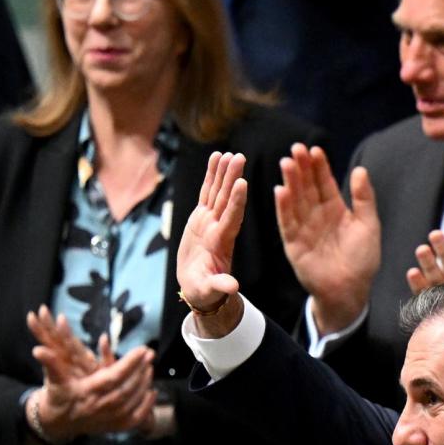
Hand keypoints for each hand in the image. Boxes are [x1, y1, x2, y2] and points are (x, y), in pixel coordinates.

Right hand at [26, 308, 155, 444]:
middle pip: (127, 388)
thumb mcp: (54, 379)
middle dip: (140, 371)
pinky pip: (134, 419)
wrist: (57, 423)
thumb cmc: (57, 395)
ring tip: (150, 368)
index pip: (113, 376)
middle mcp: (99, 406)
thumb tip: (38, 350)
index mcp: (87, 392)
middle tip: (150, 355)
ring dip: (144, 384)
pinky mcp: (113, 427)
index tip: (143, 349)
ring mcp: (108, 418)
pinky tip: (152, 392)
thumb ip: (51, 363)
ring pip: (132, 401)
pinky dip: (145, 406)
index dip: (129, 363)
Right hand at [177, 151, 247, 318]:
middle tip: (239, 157)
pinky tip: (215, 157)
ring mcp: (211, 221)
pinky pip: (207, 193)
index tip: (242, 183)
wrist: (201, 288)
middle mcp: (219, 228)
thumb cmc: (206, 291)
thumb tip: (232, 287)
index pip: (231, 218)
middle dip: (232, 179)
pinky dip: (210, 176)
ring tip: (228, 153)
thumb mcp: (211, 290)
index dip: (236, 201)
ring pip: (218, 192)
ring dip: (223, 173)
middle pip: (226, 200)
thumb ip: (220, 286)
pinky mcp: (201, 218)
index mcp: (222, 243)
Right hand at [274, 144, 379, 332]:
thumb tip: (360, 169)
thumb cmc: (363, 259)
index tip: (314, 149)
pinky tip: (280, 190)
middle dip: (302, 169)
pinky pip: (287, 223)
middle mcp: (317, 216)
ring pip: (295, 201)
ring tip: (287, 163)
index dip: (319, 167)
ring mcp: (304, 229)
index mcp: (335, 210)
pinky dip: (283, 208)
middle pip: (307, 187)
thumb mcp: (368, 225)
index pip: (325, 183)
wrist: (351, 290)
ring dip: (290, 183)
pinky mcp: (294, 244)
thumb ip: (363, 198)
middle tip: (296, 149)